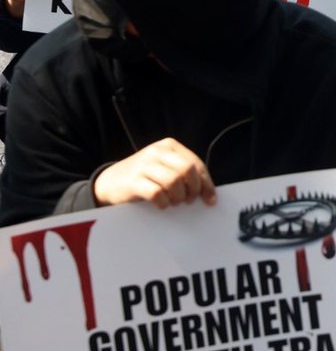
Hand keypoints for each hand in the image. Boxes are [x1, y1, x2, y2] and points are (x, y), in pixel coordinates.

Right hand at [93, 138, 216, 208]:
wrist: (111, 183)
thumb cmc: (145, 178)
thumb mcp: (166, 169)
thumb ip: (185, 175)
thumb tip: (210, 195)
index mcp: (168, 146)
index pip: (196, 164)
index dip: (206, 184)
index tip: (210, 201)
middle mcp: (156, 152)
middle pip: (188, 171)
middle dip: (193, 190)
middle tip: (188, 201)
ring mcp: (144, 165)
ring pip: (174, 182)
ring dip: (178, 197)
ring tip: (173, 202)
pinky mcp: (134, 181)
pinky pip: (158, 194)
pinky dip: (163, 203)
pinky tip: (161, 204)